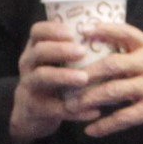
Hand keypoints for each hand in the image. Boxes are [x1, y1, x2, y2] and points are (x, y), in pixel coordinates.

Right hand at [9, 20, 96, 143]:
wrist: (32, 113)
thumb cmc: (54, 79)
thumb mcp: (56, 61)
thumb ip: (74, 48)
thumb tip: (113, 33)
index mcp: (35, 48)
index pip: (37, 31)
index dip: (53, 29)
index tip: (72, 32)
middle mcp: (29, 64)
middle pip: (39, 51)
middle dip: (60, 50)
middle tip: (82, 52)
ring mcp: (29, 86)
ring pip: (42, 77)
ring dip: (64, 76)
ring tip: (84, 79)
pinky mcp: (35, 108)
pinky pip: (54, 108)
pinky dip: (75, 111)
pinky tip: (93, 111)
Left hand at [76, 23, 142, 138]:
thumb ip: (138, 51)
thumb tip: (103, 45)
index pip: (126, 32)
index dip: (103, 30)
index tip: (82, 31)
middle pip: (112, 64)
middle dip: (87, 72)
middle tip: (67, 79)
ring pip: (113, 91)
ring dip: (89, 99)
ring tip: (72, 106)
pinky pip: (123, 117)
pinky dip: (105, 125)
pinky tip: (91, 129)